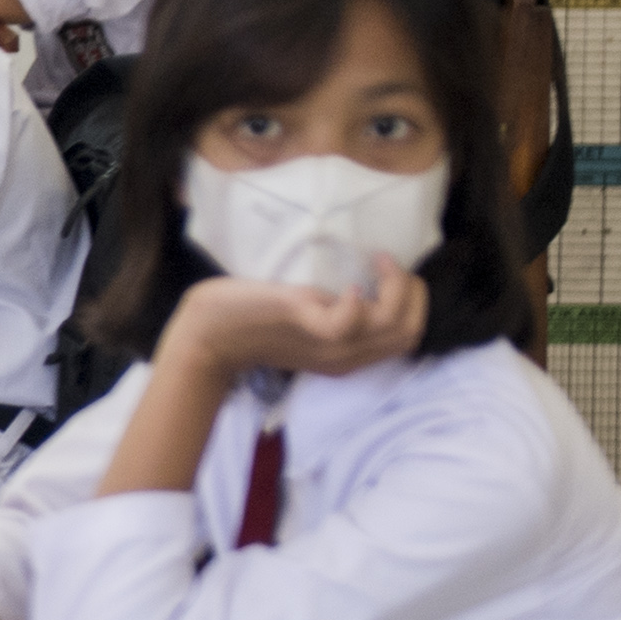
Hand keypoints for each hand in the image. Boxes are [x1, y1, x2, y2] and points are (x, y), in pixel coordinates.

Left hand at [158, 262, 429, 384]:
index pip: (406, 337)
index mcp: (348, 356)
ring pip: (396, 326)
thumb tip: (357, 281)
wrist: (207, 336)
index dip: (412, 302)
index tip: (391, 273)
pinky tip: (351, 284)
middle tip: (390, 265)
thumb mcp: (305, 324)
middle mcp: (347, 357)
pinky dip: (361, 299)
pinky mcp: (309, 327)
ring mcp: (330, 346)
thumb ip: (333, 314)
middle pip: (410, 332)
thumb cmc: (251, 321)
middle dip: (413, 292)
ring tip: (378, 262)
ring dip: (398, 287)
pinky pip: (353, 321)